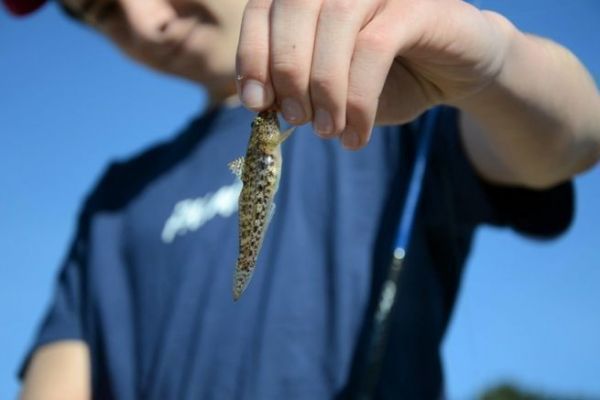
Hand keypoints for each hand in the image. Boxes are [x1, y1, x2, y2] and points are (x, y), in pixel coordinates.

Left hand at [235, 0, 510, 149]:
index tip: (256, 103)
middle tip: (297, 120)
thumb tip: (261, 102)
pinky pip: (375, 47)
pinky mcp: (418, 4)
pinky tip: (357, 133)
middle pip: (294, 6)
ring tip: (328, 132)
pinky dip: (359, 97)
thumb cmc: (387, 79)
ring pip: (336, 22)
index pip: (263, 9)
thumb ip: (297, 89)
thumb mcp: (334, 89)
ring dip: (325, 86)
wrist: (454, 72)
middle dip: (288, 71)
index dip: (252, 55)